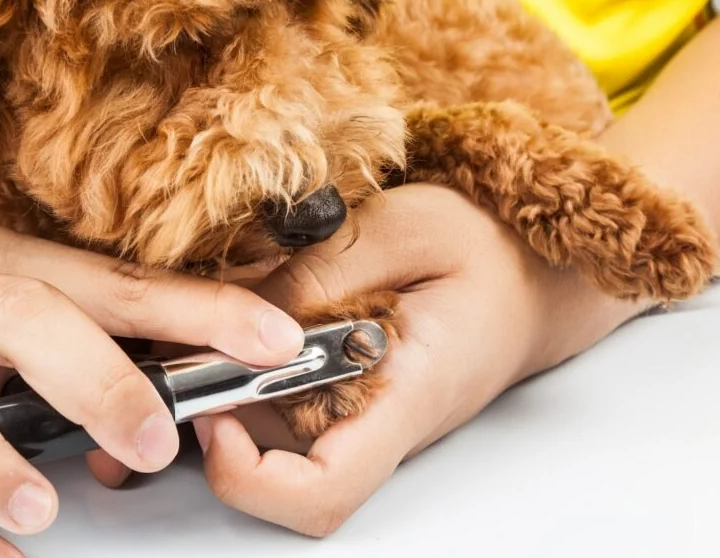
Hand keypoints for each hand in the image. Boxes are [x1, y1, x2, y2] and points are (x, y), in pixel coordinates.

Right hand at [0, 225, 303, 557]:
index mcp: (4, 261)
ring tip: (46, 509)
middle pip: (22, 321)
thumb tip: (199, 385)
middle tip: (156, 440)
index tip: (269, 340)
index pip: (114, 283)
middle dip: (98, 379)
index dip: (196, 310)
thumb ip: (95, 334)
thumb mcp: (15, 294)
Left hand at [188, 183, 646, 535]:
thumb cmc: (487, 249)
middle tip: (190, 332)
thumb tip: (244, 314)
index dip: (251, 478)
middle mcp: (376, 422)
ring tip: (221, 299)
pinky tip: (253, 302)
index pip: (323, 490)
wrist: (528, 271)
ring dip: (228, 373)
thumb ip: (325, 270)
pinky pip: (282, 395)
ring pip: (268, 428)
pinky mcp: (348, 393)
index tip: (216, 415)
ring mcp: (360, 413)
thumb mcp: (406, 229)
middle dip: (217, 406)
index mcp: (404, 396)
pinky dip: (251, 356)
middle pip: (276, 465)